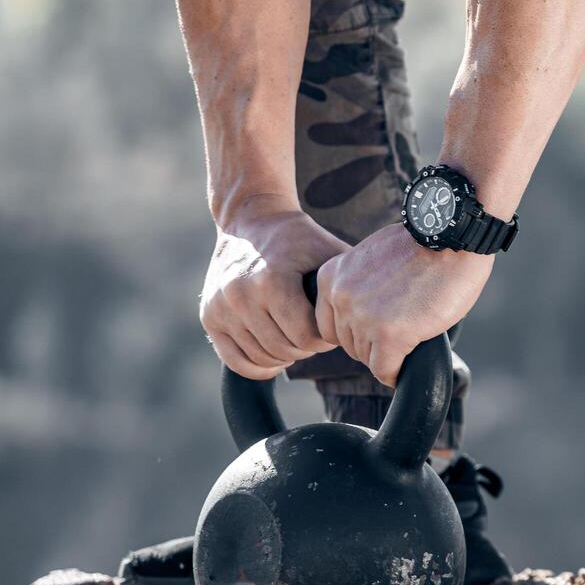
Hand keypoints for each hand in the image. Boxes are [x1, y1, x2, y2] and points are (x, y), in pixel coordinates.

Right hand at [200, 200, 349, 378]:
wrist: (251, 219)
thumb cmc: (299, 239)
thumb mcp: (328, 253)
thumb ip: (348, 285)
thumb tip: (375, 319)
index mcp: (272, 280)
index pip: (306, 337)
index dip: (325, 339)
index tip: (329, 328)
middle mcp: (240, 294)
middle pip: (285, 349)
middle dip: (307, 348)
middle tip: (315, 335)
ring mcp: (220, 307)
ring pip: (263, 358)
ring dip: (286, 355)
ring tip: (297, 339)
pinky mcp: (209, 317)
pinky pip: (237, 362)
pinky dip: (260, 365)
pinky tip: (276, 353)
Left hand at [316, 224, 492, 386]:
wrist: (451, 238)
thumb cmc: (422, 245)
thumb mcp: (371, 256)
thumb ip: (358, 284)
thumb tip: (362, 314)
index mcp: (331, 277)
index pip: (329, 326)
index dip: (356, 331)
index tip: (378, 327)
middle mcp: (341, 298)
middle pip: (348, 344)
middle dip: (373, 343)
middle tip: (400, 332)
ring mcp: (364, 318)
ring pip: (367, 358)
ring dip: (388, 355)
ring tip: (410, 338)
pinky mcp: (390, 335)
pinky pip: (385, 370)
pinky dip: (396, 373)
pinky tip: (407, 365)